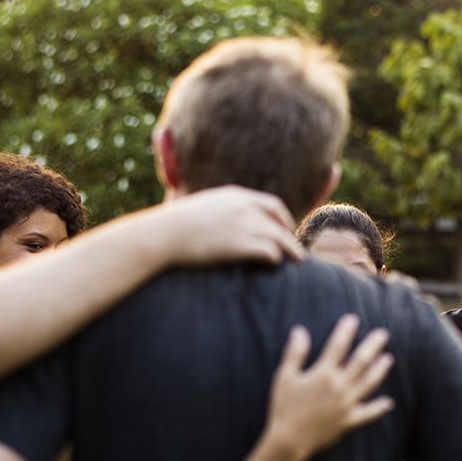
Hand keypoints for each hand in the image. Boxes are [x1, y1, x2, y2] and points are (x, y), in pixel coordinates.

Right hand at [159, 186, 306, 265]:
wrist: (162, 234)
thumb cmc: (174, 225)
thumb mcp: (202, 206)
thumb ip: (220, 210)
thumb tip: (222, 221)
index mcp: (236, 195)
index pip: (272, 205)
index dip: (283, 219)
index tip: (286, 231)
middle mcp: (244, 206)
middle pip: (280, 222)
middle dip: (291, 237)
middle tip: (298, 251)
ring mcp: (243, 224)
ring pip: (279, 238)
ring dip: (290, 251)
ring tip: (299, 262)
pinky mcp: (239, 244)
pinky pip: (270, 252)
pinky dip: (275, 259)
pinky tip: (274, 265)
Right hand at [263, 314, 394, 460]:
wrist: (289, 440)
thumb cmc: (284, 407)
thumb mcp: (284, 377)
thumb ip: (295, 353)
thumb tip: (299, 330)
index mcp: (323, 373)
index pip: (338, 346)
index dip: (346, 330)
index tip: (353, 319)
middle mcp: (339, 387)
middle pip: (361, 361)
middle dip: (373, 345)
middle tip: (383, 334)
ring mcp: (347, 404)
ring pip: (369, 383)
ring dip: (380, 370)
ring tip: (388, 359)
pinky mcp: (348, 421)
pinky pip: (368, 413)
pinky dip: (379, 408)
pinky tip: (389, 402)